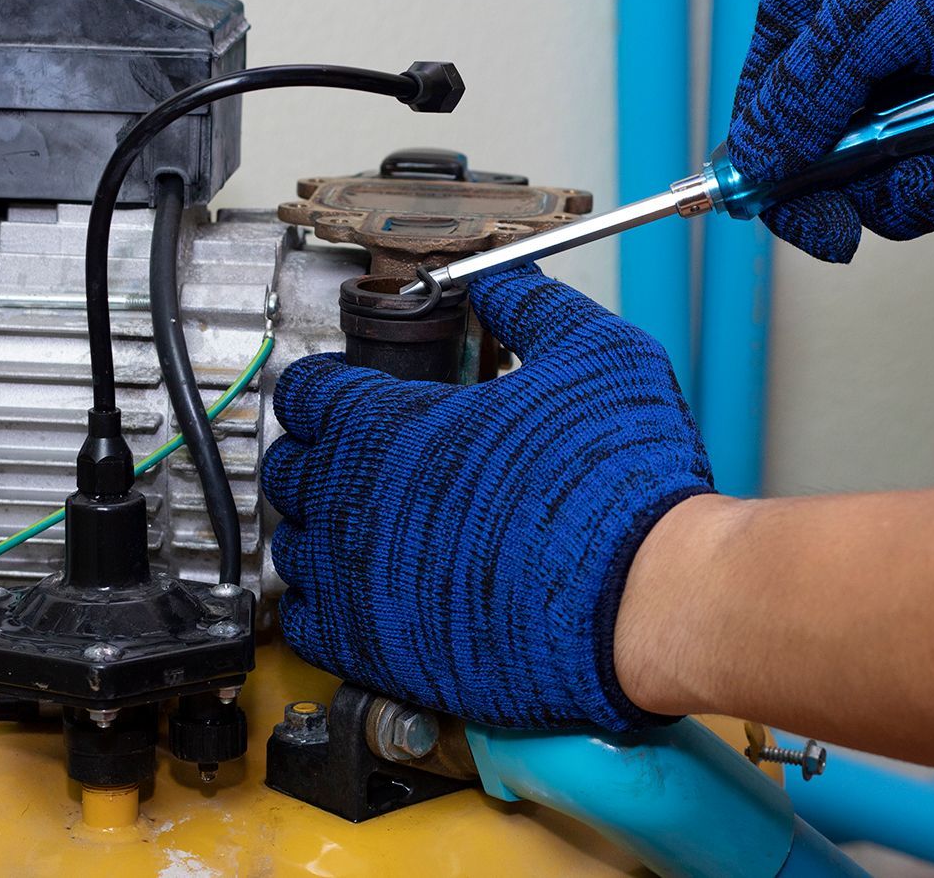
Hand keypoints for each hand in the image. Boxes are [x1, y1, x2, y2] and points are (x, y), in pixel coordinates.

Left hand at [262, 266, 712, 729]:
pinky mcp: (375, 650)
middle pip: (290, 467)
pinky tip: (360, 594)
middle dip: (318, 455)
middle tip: (360, 455)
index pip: (309, 391)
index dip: (330, 385)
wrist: (643, 595)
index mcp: (394, 424)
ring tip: (363, 525)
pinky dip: (322, 606)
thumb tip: (503, 282)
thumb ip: (535, 309)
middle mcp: (357, 500)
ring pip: (292, 547)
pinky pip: (307, 624)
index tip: (350, 392)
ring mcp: (359, 579)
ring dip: (318, 530)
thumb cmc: (618, 482)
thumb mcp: (596, 355)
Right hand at [729, 0, 933, 262]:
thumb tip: (756, 162)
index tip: (833, 230)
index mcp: (809, 24)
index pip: (767, 131)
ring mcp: (921, 91)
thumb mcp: (873, 15)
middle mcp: (860, 63)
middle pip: (847, 180)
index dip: (791, 193)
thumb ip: (806, 94)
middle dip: (902, 190)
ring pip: (918, 186)